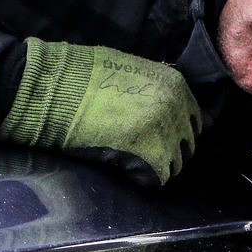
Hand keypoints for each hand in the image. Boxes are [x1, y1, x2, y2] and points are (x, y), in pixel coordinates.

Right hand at [1, 38, 201, 185]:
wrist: (57, 89)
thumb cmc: (85, 77)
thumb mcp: (132, 72)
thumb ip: (156, 90)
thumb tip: (172, 109)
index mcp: (176, 85)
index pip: (194, 119)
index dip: (174, 131)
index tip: (157, 136)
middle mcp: (178, 109)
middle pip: (187, 144)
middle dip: (168, 150)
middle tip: (141, 150)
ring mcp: (166, 134)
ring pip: (174, 164)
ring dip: (155, 165)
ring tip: (128, 157)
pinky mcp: (150, 157)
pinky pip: (156, 179)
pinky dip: (141, 177)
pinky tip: (122, 166)